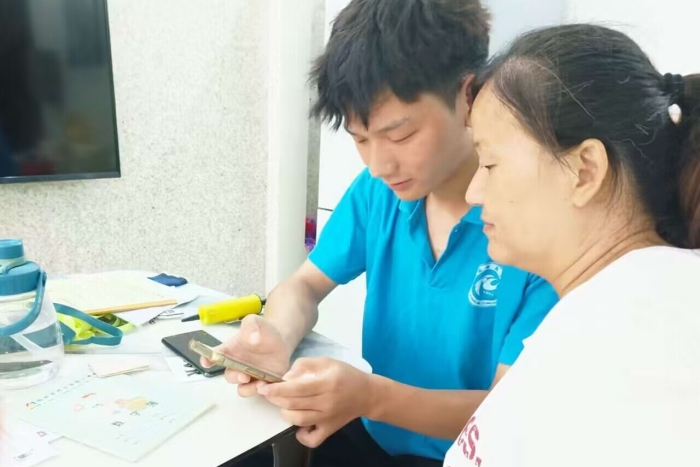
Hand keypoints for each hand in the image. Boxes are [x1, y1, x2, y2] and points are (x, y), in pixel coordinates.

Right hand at [200, 314, 290, 396]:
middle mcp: (236, 366)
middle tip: (244, 376)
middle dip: (235, 378)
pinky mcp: (262, 382)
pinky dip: (261, 392)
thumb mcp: (255, 322)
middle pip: (229, 376)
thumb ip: (250, 325)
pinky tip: (268, 385)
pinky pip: (257, 392)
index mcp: (230, 351)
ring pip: (242, 388)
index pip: (214, 355)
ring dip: (248, 389)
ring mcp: (249, 376)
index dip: (207, 359)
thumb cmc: (263, 330)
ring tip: (260, 384)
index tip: (206, 361)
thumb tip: (251, 338)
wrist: (280, 340)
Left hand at [257, 357, 372, 447]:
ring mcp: (327, 419)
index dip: (276, 389)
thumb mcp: (326, 361)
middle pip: (293, 404)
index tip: (263, 387)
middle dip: (275, 399)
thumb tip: (286, 378)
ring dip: (284, 412)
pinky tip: (299, 424)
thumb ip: (304, 365)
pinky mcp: (330, 430)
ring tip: (284, 404)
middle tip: (269, 393)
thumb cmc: (345, 375)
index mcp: (326, 383)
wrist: (367, 394)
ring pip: (297, 420)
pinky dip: (301, 435)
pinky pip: (311, 439)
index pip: (296, 389)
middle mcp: (326, 403)